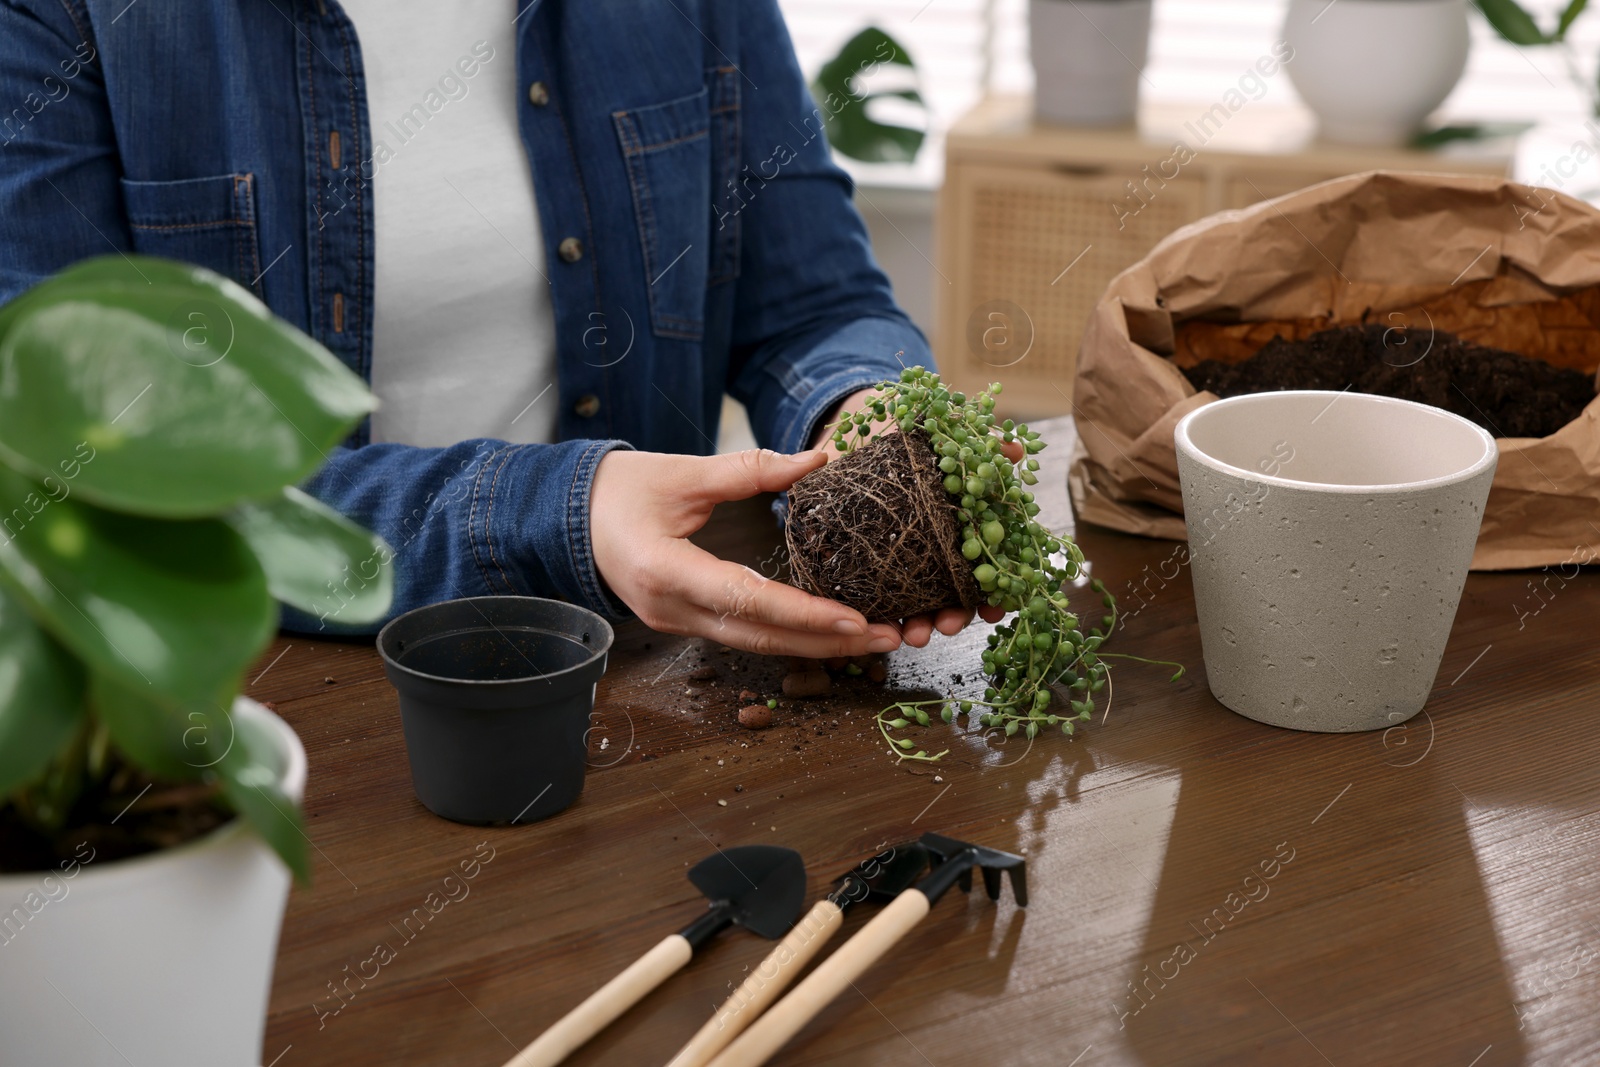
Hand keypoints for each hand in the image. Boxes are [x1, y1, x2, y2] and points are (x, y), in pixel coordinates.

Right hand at [591, 448, 905, 657]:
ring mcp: (674, 623)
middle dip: (828, 643)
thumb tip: (817, 458)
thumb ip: (751, 468)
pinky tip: (825, 632)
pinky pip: (741, 634)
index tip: (856, 620)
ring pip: (754, 643)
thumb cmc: (620, 490)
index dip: (805, 614)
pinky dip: (786, 636)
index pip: (748, 600)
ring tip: (869, 640)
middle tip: (886, 638)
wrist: (566, 515)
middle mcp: (671, 609)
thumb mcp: (684, 472)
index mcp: (667, 571)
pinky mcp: (682, 622)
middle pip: (761, 637)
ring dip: (813, 645)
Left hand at [809, 387, 1023, 645]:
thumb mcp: (937, 441)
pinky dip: (879, 620)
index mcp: (954, 533)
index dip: (992, 592)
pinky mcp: (861, 568)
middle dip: (954, 616)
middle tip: (948, 626)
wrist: (849, 437)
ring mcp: (898, 564)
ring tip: (915, 635)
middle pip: (949, 596)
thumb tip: (1014, 450)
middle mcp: (931, 554)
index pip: (980, 569)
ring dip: (920, 626)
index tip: (997, 608)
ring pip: (915, 605)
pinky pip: (874, 601)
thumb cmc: (900, 446)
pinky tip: (880, 630)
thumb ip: (976, 448)